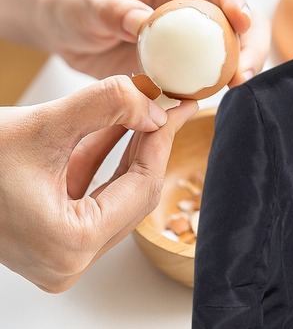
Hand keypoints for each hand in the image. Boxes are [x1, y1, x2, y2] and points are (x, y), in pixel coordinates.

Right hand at [0, 75, 197, 291]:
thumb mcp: (42, 125)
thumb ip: (106, 106)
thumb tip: (155, 105)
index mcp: (69, 246)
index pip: (141, 187)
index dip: (161, 140)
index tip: (176, 106)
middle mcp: (67, 261)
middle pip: (132, 194)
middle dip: (149, 144)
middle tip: (168, 106)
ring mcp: (58, 254)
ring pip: (114, 194)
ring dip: (127, 149)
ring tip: (146, 109)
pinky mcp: (49, 240)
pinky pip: (91, 197)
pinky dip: (102, 161)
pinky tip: (117, 126)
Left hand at [35, 0, 269, 81]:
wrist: (64, 30)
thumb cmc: (74, 4)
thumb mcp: (88, 3)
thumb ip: (115, 11)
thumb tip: (145, 22)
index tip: (242, 22)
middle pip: (238, 17)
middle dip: (250, 43)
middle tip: (243, 71)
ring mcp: (193, 32)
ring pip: (234, 46)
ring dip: (241, 66)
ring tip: (236, 86)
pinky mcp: (187, 59)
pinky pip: (210, 72)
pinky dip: (216, 84)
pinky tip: (211, 98)